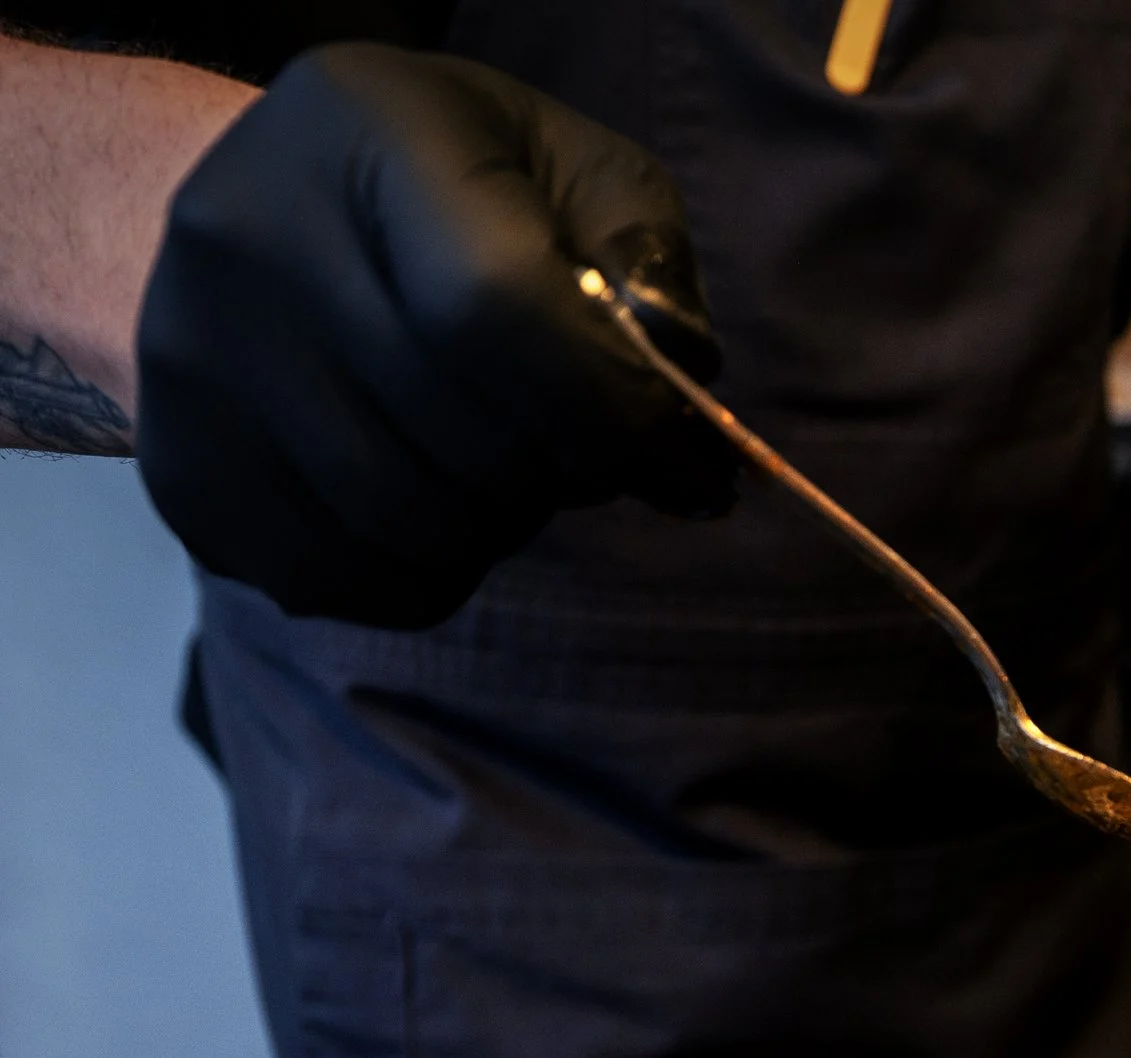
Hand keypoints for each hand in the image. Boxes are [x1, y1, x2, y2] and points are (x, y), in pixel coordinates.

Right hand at [137, 46, 737, 628]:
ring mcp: (194, 356)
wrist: (271, 223)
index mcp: (371, 131)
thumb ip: (650, 275)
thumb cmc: (466, 204)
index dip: (613, 413)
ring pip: (410, 528)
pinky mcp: (180, 467)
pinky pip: (346, 583)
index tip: (680, 460)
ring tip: (498, 467)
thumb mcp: (579, 182)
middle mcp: (252, 232)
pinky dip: (425, 574)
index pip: (500, 308)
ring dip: (499, 528)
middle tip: (576, 450)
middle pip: (465, 440)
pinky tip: (431, 504)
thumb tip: (679, 406)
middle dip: (564, 474)